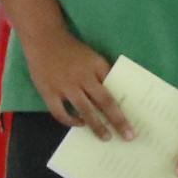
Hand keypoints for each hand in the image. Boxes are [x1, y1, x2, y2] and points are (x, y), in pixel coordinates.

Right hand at [21, 26, 131, 140]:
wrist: (44, 40)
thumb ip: (103, 74)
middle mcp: (82, 78)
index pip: (114, 90)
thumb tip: (117, 95)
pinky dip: (70, 121)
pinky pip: (60, 112)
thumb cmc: (72, 50)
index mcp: (96, 68)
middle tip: (128, 136)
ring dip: (97, 125)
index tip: (134, 120)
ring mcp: (64, 86)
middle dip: (118, 121)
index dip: (125, 106)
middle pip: (104, 102)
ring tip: (106, 137)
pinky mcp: (48, 92)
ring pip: (84, 110)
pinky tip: (79, 124)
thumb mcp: (93, 58)